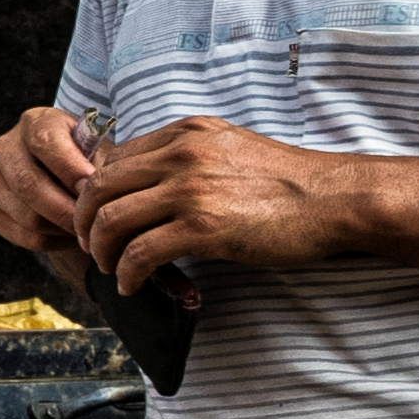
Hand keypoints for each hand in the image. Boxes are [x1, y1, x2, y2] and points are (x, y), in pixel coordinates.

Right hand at [0, 106, 97, 271]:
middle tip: (92, 223)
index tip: (92, 190)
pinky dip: (52, 242)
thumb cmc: (86, 158)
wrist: (62, 172)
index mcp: (33, 122)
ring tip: (85, 229)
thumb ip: (98, 164)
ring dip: (61, 228)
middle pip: (29, 185)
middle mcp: (4, 147)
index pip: (45, 143)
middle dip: (67, 210)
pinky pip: (23, 236)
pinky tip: (69, 235)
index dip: (70, 169)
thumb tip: (90, 191)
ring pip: (27, 217)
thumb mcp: (97, 149)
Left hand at [79, 117, 382, 292]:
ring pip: (110, 220)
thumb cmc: (287, 182)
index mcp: (185, 134)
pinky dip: (126, 273)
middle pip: (98, 187)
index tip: (96, 218)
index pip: (112, 159)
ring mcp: (190, 189)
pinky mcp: (204, 226)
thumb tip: (147, 183)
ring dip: (101, 252)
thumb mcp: (229, 150)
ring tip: (109, 269)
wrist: (335, 199)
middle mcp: (181, 154)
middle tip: (90, 247)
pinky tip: (131, 285)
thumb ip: (187, 158)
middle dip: (83, 222)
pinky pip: (140, 253)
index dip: (93, 193)